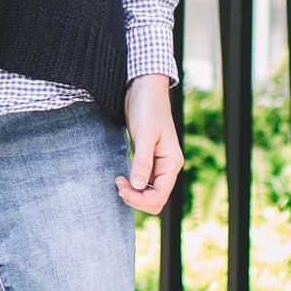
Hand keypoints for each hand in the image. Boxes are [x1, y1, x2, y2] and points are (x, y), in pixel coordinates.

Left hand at [118, 74, 182, 215]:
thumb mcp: (145, 134)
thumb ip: (142, 161)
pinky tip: (122, 177)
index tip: (121, 187)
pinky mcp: (149, 160)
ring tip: (119, 180)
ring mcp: (159, 165)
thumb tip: (139, 186)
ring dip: (134, 194)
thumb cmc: (148, 108)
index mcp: (172, 163)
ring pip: (149, 193)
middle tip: (118, 184)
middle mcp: (168, 167)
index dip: (140, 199)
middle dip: (137, 199)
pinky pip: (143, 182)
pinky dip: (133, 185)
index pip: (160, 195)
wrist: (144, 90)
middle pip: (156, 199)